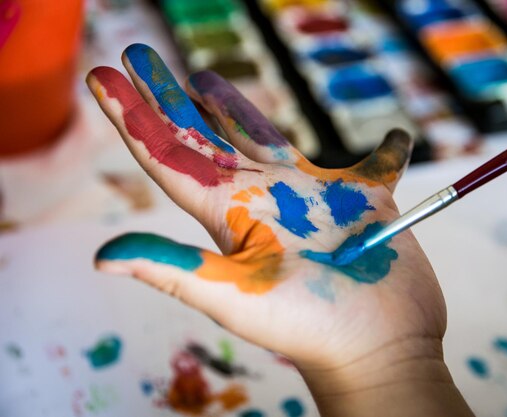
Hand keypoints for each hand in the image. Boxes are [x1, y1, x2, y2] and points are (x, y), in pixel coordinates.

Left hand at [87, 44, 471, 415]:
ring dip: (235, 106)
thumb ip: (174, 270)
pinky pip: (376, 163)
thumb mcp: (236, 297)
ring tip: (205, 77)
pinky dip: (387, 148)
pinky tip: (396, 134)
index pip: (169, 157)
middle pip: (206, 136)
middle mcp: (265, 199)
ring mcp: (314, 196)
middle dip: (171, 96)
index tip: (104, 75)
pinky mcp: (366, 198)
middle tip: (139, 53)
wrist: (378, 346)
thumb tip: (99, 260)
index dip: (134, 116)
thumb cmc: (309, 329)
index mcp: (231, 216)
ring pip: (265, 137)